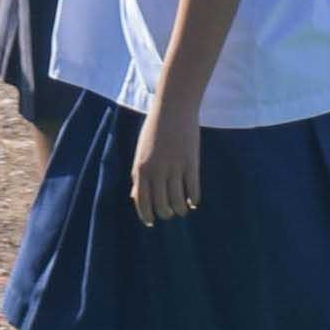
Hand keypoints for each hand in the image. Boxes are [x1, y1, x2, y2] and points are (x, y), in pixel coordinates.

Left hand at [133, 111, 203, 227]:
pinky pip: (193, 190)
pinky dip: (194, 200)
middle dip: (166, 214)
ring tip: (183, 209)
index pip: (142, 202)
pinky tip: (193, 202)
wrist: (173, 108)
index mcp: (141, 168)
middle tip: (170, 213)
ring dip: (180, 210)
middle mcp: (156, 171)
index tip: (151, 222)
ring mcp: (174, 168)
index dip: (147, 216)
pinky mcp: (191, 163)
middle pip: (161, 206)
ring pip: (178, 202)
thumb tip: (135, 198)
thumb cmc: (155, 130)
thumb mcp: (141, 152)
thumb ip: (138, 176)